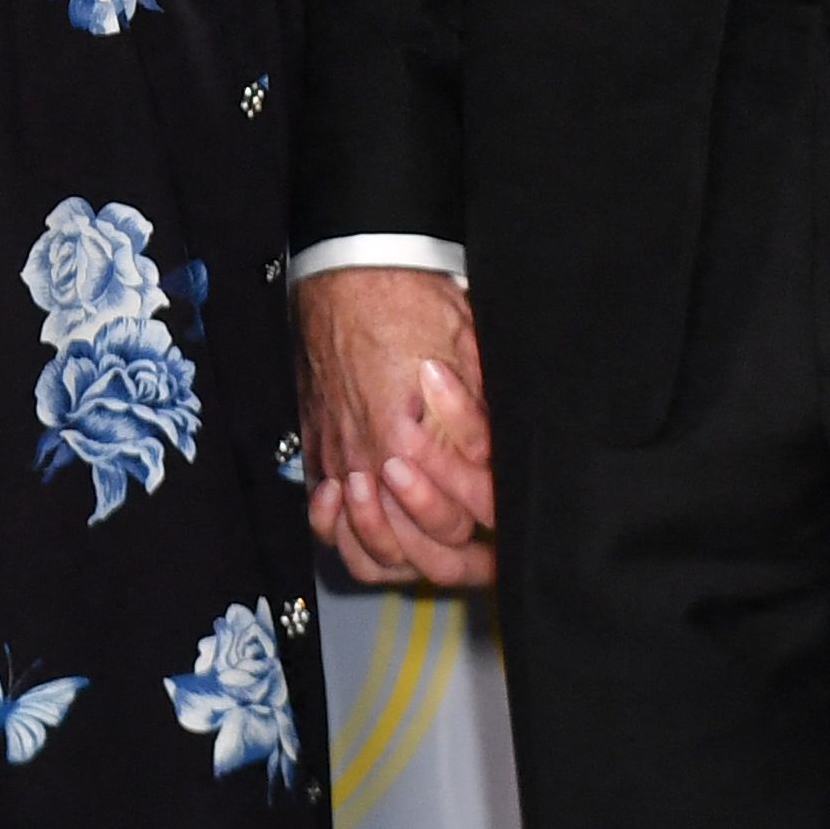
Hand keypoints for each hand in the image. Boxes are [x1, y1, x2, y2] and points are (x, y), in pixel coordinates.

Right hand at [297, 265, 498, 587]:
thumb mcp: (469, 354)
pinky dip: (344, 537)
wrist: (350, 270)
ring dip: (404, 556)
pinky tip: (366, 530)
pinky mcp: (318, 451)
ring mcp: (340, 460)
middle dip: (458, 558)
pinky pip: (325, 523)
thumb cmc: (411, 302)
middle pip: (421, 550)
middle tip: (486, 558)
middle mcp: (372, 462)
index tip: (511, 522)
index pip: (467, 515)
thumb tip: (498, 471)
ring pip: (371, 551)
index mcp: (414, 440)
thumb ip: (481, 424)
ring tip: (432, 548)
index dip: (497, 523)